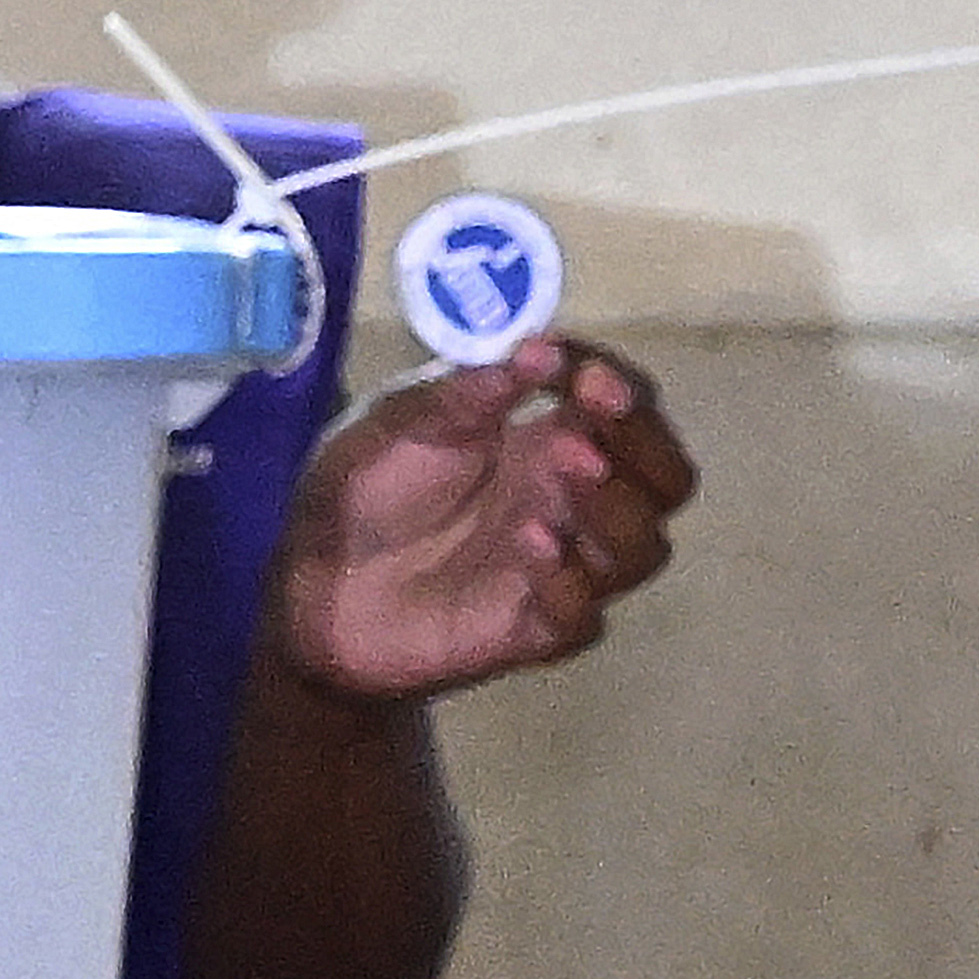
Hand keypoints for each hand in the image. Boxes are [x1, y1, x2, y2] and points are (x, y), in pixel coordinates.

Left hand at [264, 336, 698, 708]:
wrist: (311, 585)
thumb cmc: (363, 493)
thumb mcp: (400, 425)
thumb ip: (466, 392)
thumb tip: (536, 349)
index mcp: (548, 440)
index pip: (625, 408)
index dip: (620, 389)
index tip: (586, 379)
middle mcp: (570, 502)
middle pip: (666, 478)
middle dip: (644, 451)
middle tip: (586, 438)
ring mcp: (562, 567)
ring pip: (645, 548)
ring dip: (614, 512)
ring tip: (559, 484)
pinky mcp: (533, 629)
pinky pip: (584, 617)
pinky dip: (569, 582)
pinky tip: (530, 549)